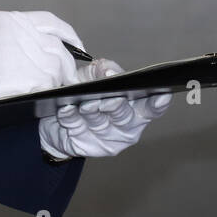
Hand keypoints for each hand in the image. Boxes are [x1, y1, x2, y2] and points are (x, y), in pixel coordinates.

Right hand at [0, 10, 81, 114]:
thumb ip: (10, 35)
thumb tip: (26, 48)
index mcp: (13, 20)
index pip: (51, 22)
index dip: (68, 35)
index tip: (75, 44)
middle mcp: (24, 34)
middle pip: (59, 48)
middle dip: (65, 63)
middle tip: (65, 75)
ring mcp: (28, 55)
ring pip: (58, 67)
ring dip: (58, 79)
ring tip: (50, 88)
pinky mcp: (27, 78)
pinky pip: (49, 84)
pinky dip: (49, 90)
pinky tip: (42, 96)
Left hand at [39, 58, 171, 158]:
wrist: (55, 117)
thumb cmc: (81, 93)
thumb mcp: (92, 76)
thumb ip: (104, 70)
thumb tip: (109, 73)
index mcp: (134, 107)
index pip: (152, 107)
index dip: (159, 102)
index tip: (161, 93)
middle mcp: (125, 126)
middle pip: (124, 116)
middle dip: (116, 106)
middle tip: (108, 99)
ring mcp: (107, 139)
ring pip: (100, 123)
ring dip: (92, 111)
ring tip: (84, 103)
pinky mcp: (86, 147)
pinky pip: (78, 129)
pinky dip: (71, 118)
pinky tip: (66, 109)